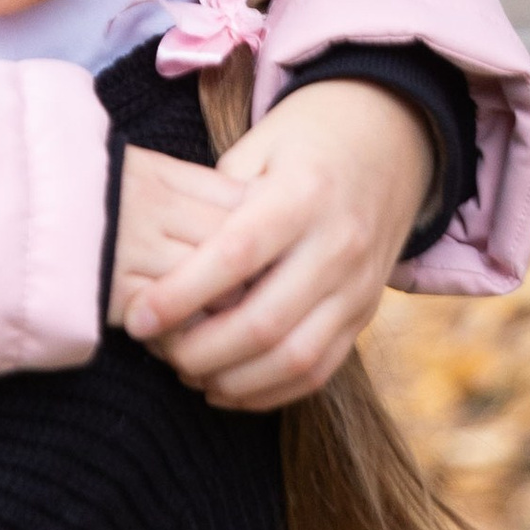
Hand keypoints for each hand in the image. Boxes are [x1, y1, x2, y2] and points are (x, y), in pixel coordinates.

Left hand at [116, 80, 432, 409]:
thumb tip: (162, 259)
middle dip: (202, 351)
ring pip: (296, 357)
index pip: (236, 256)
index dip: (181, 294)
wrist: (392, 138)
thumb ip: (217, 200)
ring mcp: (359, 284)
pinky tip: (228, 388)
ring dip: (234, 380)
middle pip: (265, 321)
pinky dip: (271, 391)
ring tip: (188, 375)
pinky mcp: (366, 312)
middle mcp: (338, 244)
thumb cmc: (304, 138)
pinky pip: (321, 369)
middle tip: (158, 353)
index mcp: (303, 194)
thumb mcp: (258, 143)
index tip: (137, 319)